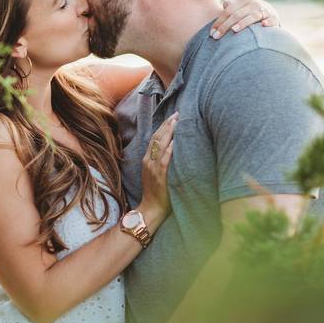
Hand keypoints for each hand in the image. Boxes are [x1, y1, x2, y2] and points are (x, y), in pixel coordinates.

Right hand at [137, 112, 177, 230]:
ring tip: (177, 121)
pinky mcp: (160, 176)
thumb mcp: (153, 173)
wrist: (151, 208)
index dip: (163, 126)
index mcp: (146, 159)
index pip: (154, 138)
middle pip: (157, 138)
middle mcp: (148, 161)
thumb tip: (170, 148)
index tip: (172, 117)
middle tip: (177, 114)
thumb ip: (159, 161)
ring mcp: (153, 168)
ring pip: (160, 145)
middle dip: (167, 125)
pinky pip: (165, 159)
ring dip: (169, 132)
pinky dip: (170, 149)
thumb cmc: (155, 192)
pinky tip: (176, 141)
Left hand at [211, 0, 280, 38]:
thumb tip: (223, 7)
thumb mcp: (239, 5)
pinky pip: (271, 20)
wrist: (270, 12)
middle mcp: (253, 3)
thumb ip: (229, 6)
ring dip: (243, 23)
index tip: (211, 33)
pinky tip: (263, 25)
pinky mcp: (274, 18)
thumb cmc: (248, 11)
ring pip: (252, 17)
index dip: (219, 22)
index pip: (228, 11)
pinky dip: (268, 22)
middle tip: (216, 37)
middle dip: (225, 26)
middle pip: (237, 15)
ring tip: (234, 30)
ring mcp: (264, 10)